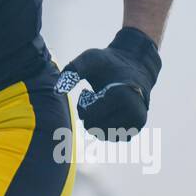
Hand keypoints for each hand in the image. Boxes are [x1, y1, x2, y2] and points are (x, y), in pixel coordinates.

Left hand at [57, 27, 160, 141]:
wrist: (134, 64)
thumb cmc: (108, 61)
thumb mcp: (90, 59)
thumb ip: (72, 72)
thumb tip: (57, 92)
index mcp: (122, 97)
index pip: (90, 117)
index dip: (82, 106)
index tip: (87, 91)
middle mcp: (134, 112)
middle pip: (96, 128)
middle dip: (88, 115)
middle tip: (93, 99)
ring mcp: (137, 121)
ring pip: (104, 135)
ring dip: (97, 122)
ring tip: (101, 105)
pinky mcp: (137, 127)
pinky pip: (114, 137)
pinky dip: (107, 127)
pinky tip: (109, 112)